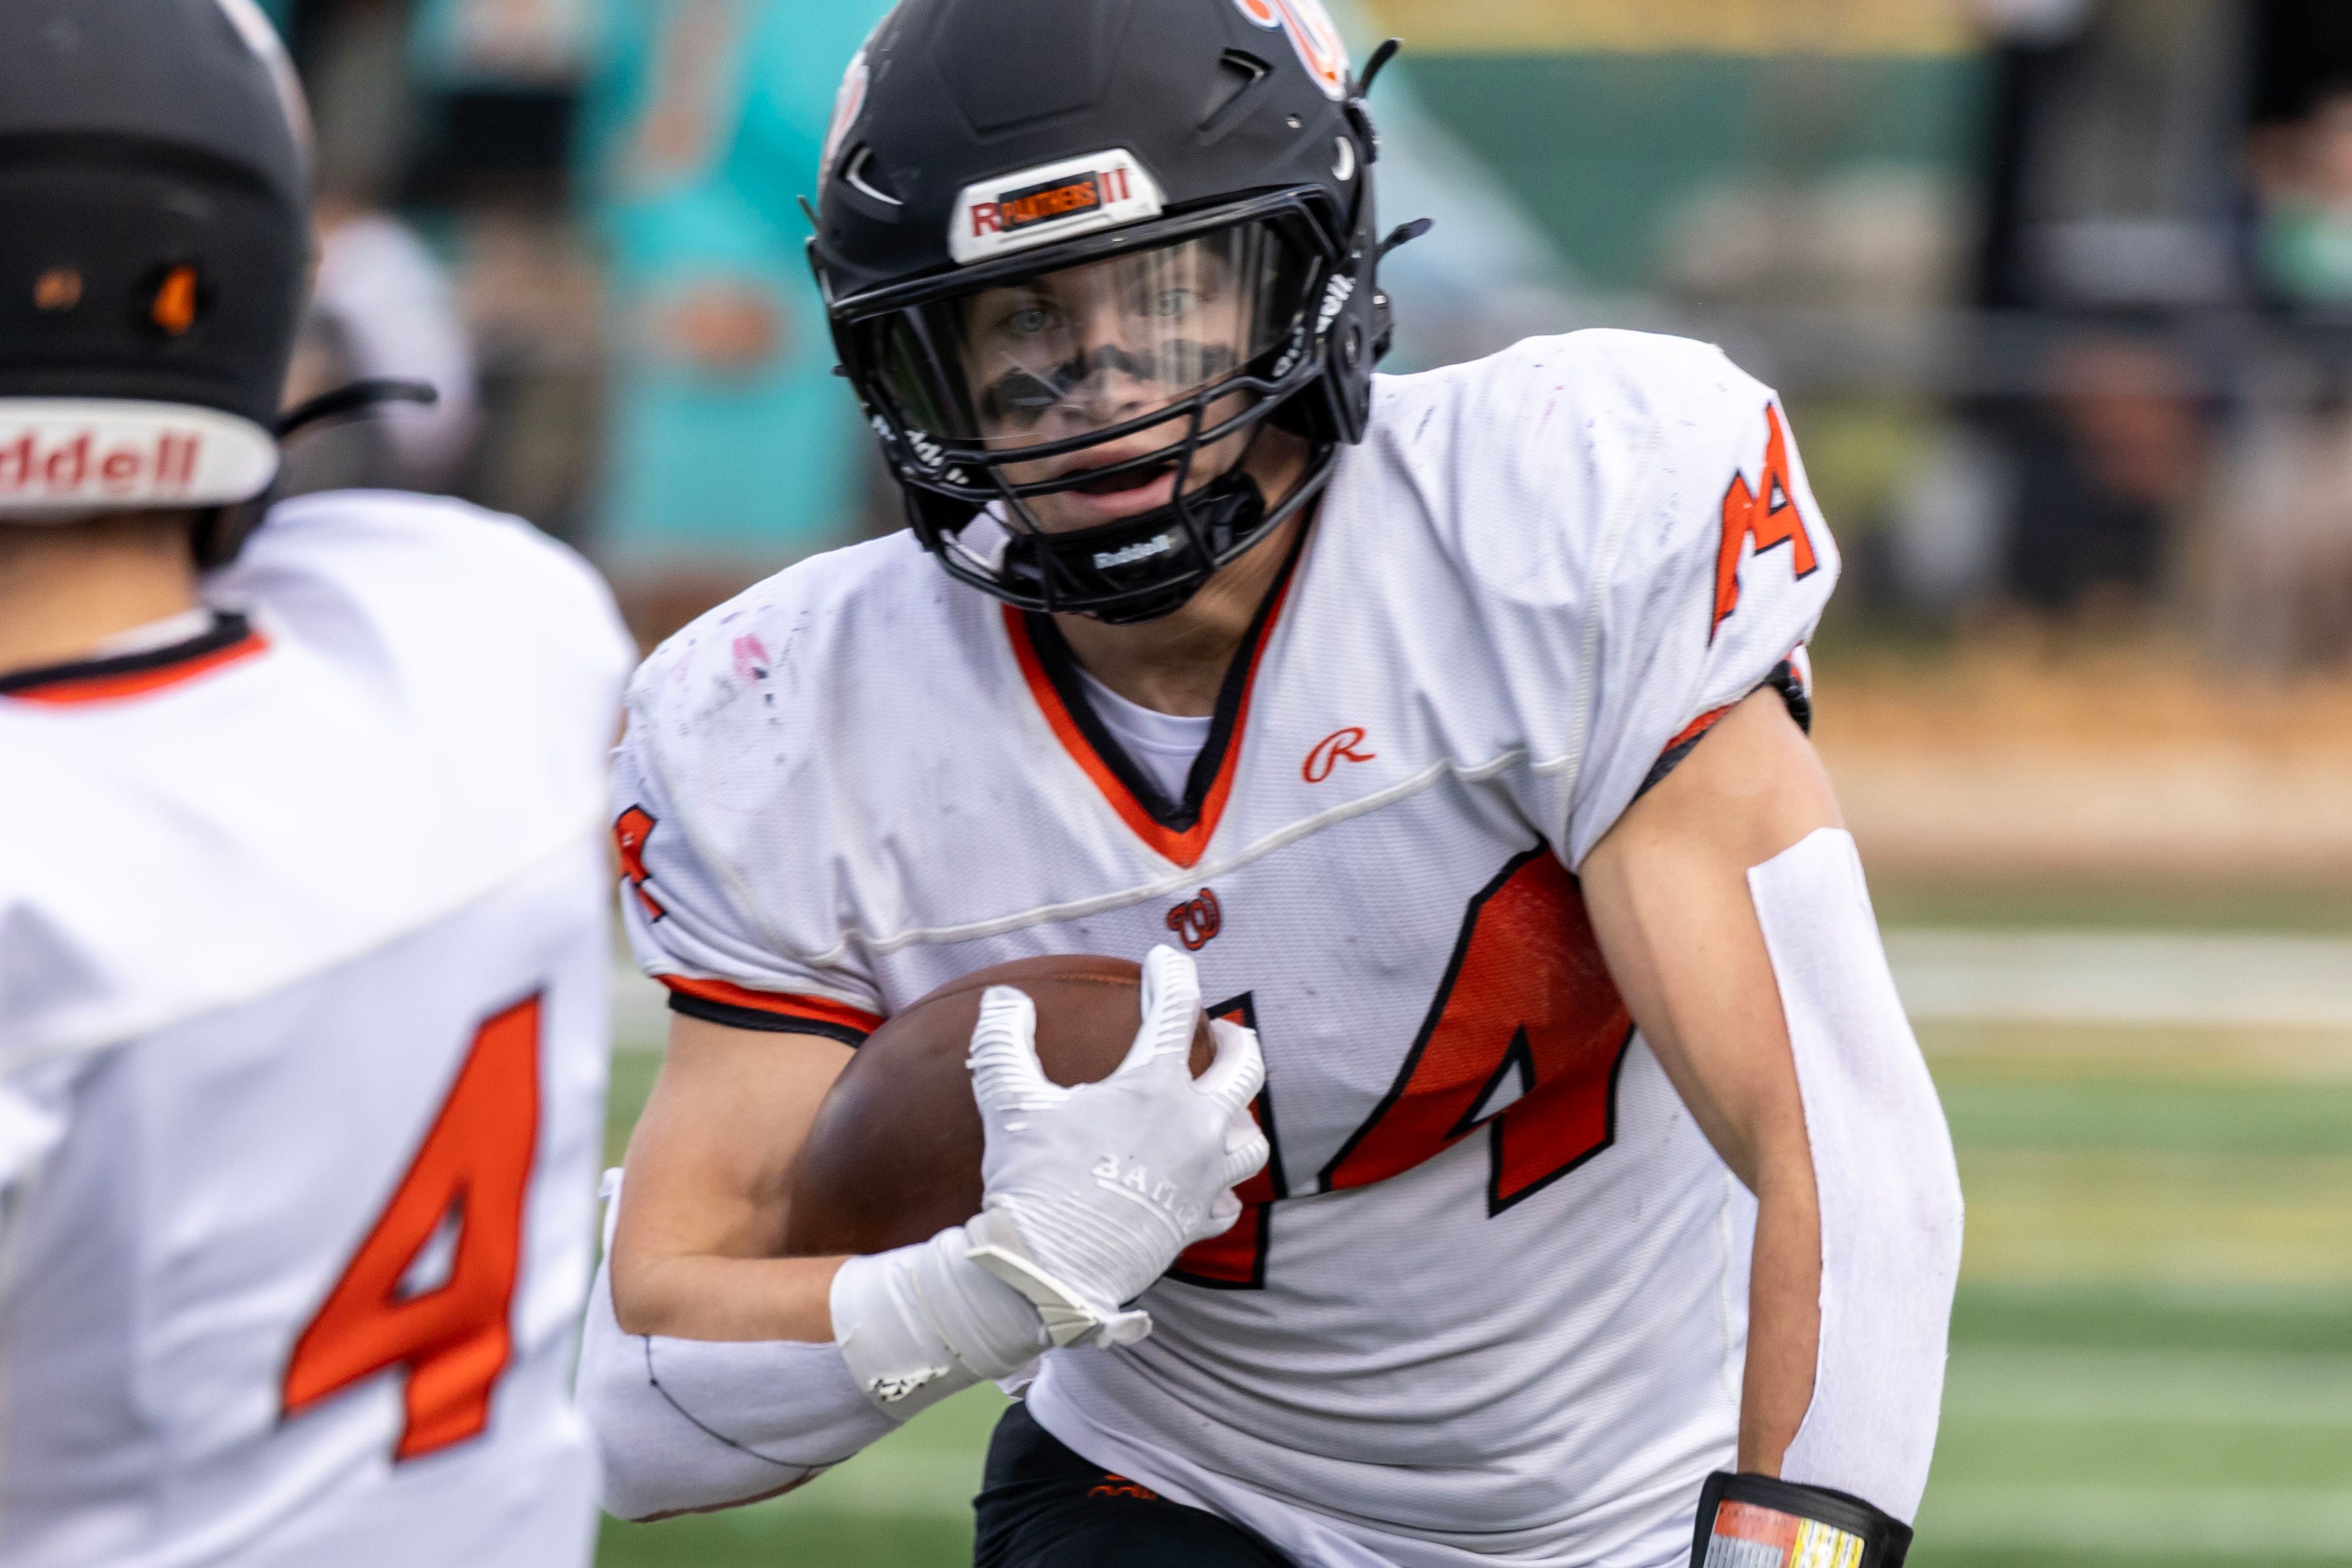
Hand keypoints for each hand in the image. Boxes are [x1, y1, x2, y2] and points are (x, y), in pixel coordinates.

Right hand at [964, 945, 1267, 1347]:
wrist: (1045, 1274)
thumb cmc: (1029, 1182)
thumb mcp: (1007, 1100)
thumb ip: (1004, 1039)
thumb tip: (1004, 997)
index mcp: (1155, 1088)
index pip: (1177, 1010)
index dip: (1172, 975)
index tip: (1164, 962)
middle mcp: (1195, 1128)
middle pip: (1245, 1067)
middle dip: (1234, 1038)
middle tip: (1219, 1029)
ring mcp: (1203, 1180)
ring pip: (1251, 1137)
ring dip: (1240, 1113)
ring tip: (1220, 1105)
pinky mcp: (1195, 1224)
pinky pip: (1229, 1200)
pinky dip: (1222, 1185)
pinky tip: (1206, 1180)